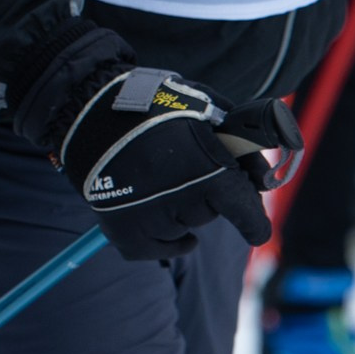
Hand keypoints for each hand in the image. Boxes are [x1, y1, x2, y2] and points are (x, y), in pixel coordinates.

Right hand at [42, 66, 272, 260]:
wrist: (90, 107)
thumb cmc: (155, 104)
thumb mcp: (208, 109)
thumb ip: (241, 145)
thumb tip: (264, 178)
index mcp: (210, 170)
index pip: (246, 213)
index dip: (254, 222)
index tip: (256, 230)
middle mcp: (184, 200)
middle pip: (211, 213)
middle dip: (207, 195)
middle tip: (185, 166)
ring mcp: (153, 219)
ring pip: (183, 227)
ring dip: (179, 209)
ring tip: (157, 176)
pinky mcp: (125, 232)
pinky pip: (157, 249)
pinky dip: (164, 240)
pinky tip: (160, 219)